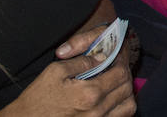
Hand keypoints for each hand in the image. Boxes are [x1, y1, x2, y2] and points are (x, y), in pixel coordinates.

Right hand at [0, 25, 135, 115]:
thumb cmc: (38, 98)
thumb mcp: (56, 71)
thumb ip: (82, 62)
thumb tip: (102, 57)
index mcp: (90, 93)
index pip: (120, 73)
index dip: (121, 62)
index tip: (115, 58)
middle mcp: (97, 111)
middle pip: (126, 88)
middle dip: (124, 74)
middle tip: (115, 68)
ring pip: (128, 105)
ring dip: (126, 92)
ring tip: (115, 84)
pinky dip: (121, 108)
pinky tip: (111, 100)